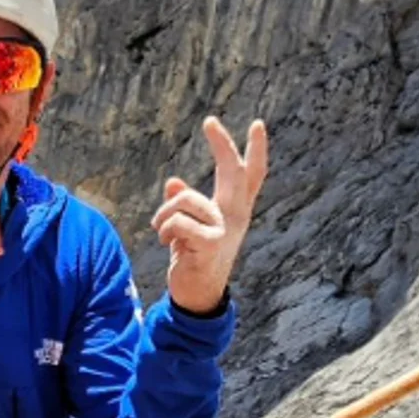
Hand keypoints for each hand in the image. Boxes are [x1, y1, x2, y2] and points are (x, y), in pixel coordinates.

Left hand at [152, 116, 268, 313]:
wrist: (197, 295)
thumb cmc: (193, 257)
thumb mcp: (188, 227)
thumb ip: (185, 204)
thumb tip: (173, 182)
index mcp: (233, 210)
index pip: (251, 175)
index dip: (256, 150)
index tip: (257, 124)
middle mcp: (235, 217)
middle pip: (234, 172)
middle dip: (223, 144)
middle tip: (210, 121)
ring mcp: (225, 230)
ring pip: (185, 200)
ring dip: (164, 213)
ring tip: (161, 230)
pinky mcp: (211, 244)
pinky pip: (177, 222)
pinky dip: (164, 230)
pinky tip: (166, 243)